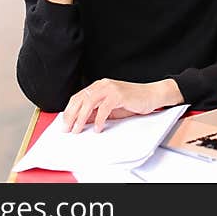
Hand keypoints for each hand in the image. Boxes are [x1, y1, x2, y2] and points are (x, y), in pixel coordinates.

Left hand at [61, 78, 181, 133]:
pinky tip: (97, 128)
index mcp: (99, 86)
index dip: (69, 111)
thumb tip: (81, 122)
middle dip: (71, 116)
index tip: (64, 124)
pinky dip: (99, 119)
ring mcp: (110, 88)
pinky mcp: (119, 94)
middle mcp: (102, 85)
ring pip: (89, 103)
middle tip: (68, 129)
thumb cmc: (132, 102)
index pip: (78, 97)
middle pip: (80, 99)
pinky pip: (104, 108)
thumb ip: (96, 112)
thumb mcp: (111, 109)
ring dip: (81, 118)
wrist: (152, 95)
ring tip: (78, 130)